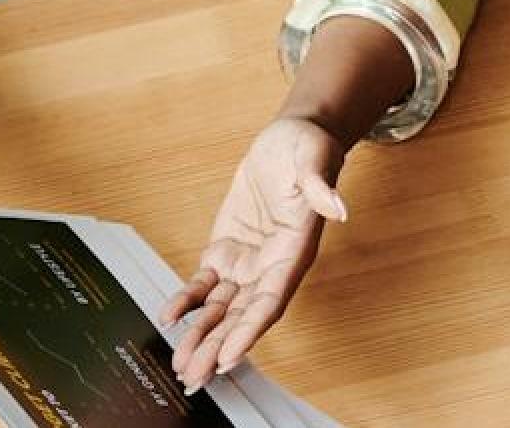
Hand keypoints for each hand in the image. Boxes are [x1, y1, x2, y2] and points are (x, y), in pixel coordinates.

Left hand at [164, 117, 347, 392]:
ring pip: (222, 308)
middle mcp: (271, 265)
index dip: (250, 329)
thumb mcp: (315, 159)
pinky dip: (187, 301)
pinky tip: (170, 316)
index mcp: (295, 251)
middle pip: (244, 315)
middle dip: (219, 346)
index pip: (271, 299)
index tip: (230, 355)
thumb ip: (322, 188)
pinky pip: (204, 283)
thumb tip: (339, 209)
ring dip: (202, 335)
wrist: (290, 137)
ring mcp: (248, 260)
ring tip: (183, 362)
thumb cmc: (309, 147)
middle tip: (196, 374)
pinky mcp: (226, 248)